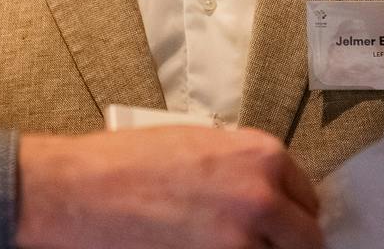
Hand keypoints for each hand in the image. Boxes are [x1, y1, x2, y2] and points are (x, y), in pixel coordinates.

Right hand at [16, 127, 321, 248]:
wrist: (75, 193)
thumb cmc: (123, 165)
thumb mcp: (196, 144)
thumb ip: (242, 168)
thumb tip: (270, 196)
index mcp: (260, 156)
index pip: (308, 200)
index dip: (292, 217)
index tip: (283, 228)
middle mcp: (261, 198)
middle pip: (306, 241)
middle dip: (285, 245)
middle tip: (262, 246)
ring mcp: (241, 243)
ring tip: (224, 246)